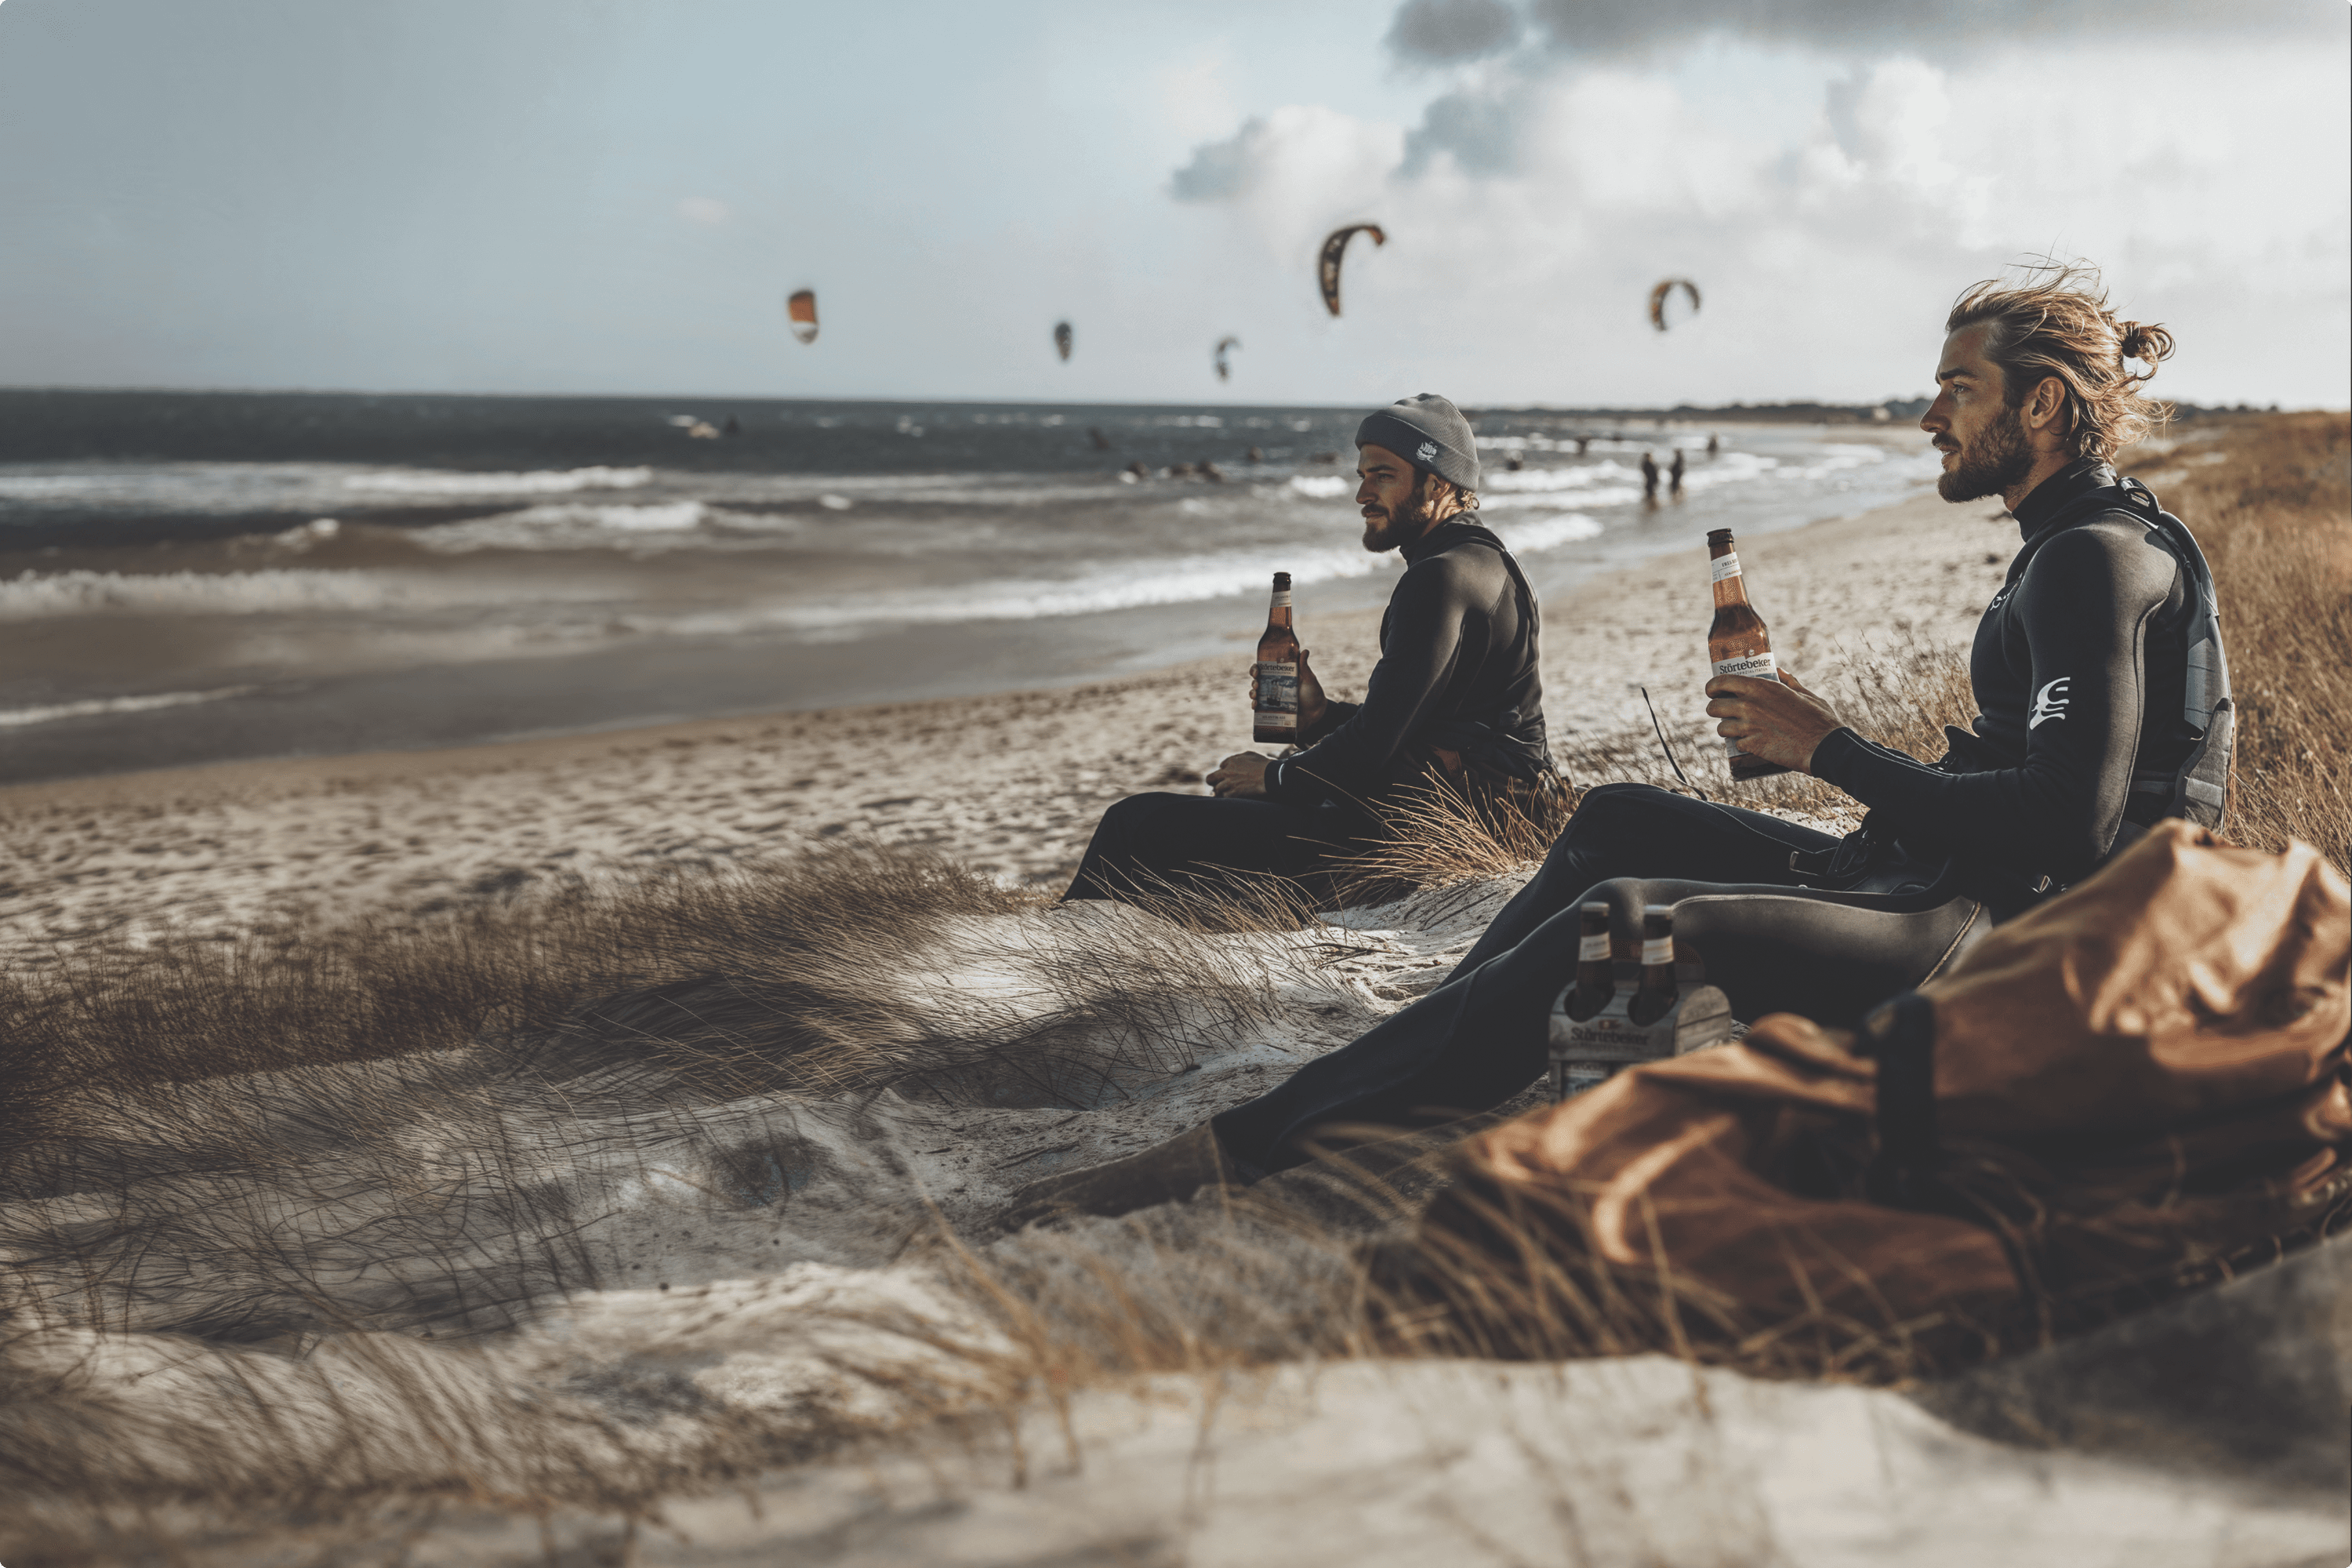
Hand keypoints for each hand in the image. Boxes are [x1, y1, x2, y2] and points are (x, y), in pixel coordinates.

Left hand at [1208, 752, 1271, 797]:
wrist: (1271, 776)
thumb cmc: (1264, 765)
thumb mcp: (1251, 755)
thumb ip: (1239, 757)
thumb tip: (1234, 760)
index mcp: (1232, 761)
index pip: (1221, 766)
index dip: (1225, 771)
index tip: (1229, 775)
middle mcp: (1227, 772)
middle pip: (1210, 778)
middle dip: (1213, 782)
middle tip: (1217, 785)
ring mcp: (1229, 783)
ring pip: (1217, 789)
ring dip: (1222, 791)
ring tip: (1229, 793)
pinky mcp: (1233, 793)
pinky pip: (1225, 797)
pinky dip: (1229, 797)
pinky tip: (1235, 797)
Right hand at [1245, 647, 1328, 733]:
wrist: (1317, 713)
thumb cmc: (1313, 694)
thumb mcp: (1309, 679)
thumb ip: (1304, 667)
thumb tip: (1305, 650)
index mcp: (1281, 676)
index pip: (1264, 669)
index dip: (1256, 668)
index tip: (1257, 669)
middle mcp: (1275, 686)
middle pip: (1257, 681)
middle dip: (1253, 681)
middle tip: (1256, 683)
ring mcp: (1273, 698)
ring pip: (1257, 693)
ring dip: (1252, 693)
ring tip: (1255, 695)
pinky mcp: (1273, 709)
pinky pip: (1260, 708)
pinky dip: (1255, 706)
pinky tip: (1255, 706)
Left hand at [1704, 667, 1845, 774]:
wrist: (1824, 747)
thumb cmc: (1819, 720)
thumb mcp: (1806, 695)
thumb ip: (1790, 681)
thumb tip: (1780, 670)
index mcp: (1762, 687)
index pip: (1722, 682)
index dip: (1712, 687)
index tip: (1713, 692)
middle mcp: (1750, 704)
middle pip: (1713, 707)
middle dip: (1715, 711)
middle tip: (1724, 713)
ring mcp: (1749, 725)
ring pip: (1720, 728)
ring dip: (1727, 730)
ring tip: (1738, 730)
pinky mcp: (1752, 745)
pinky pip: (1735, 744)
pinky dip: (1742, 744)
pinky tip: (1753, 743)